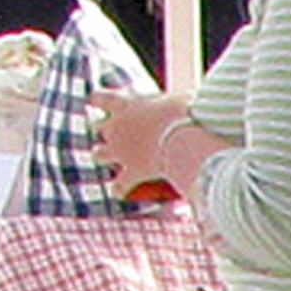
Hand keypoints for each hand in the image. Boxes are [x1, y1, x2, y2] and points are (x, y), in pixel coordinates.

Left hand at [102, 94, 222, 197]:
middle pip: (98, 127)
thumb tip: (196, 99)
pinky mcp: (131, 172)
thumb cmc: (186, 113)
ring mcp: (121, 151)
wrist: (184, 139)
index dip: (97, 99)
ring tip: (108, 158)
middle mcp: (117, 127)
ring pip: (98, 154)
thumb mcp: (182, 98)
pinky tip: (120, 192)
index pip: (102, 98)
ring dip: (102, 156)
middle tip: (113, 132)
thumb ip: (181, 100)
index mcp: (126, 104)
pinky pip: (118, 185)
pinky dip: (119, 189)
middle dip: (103, 129)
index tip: (94, 100)